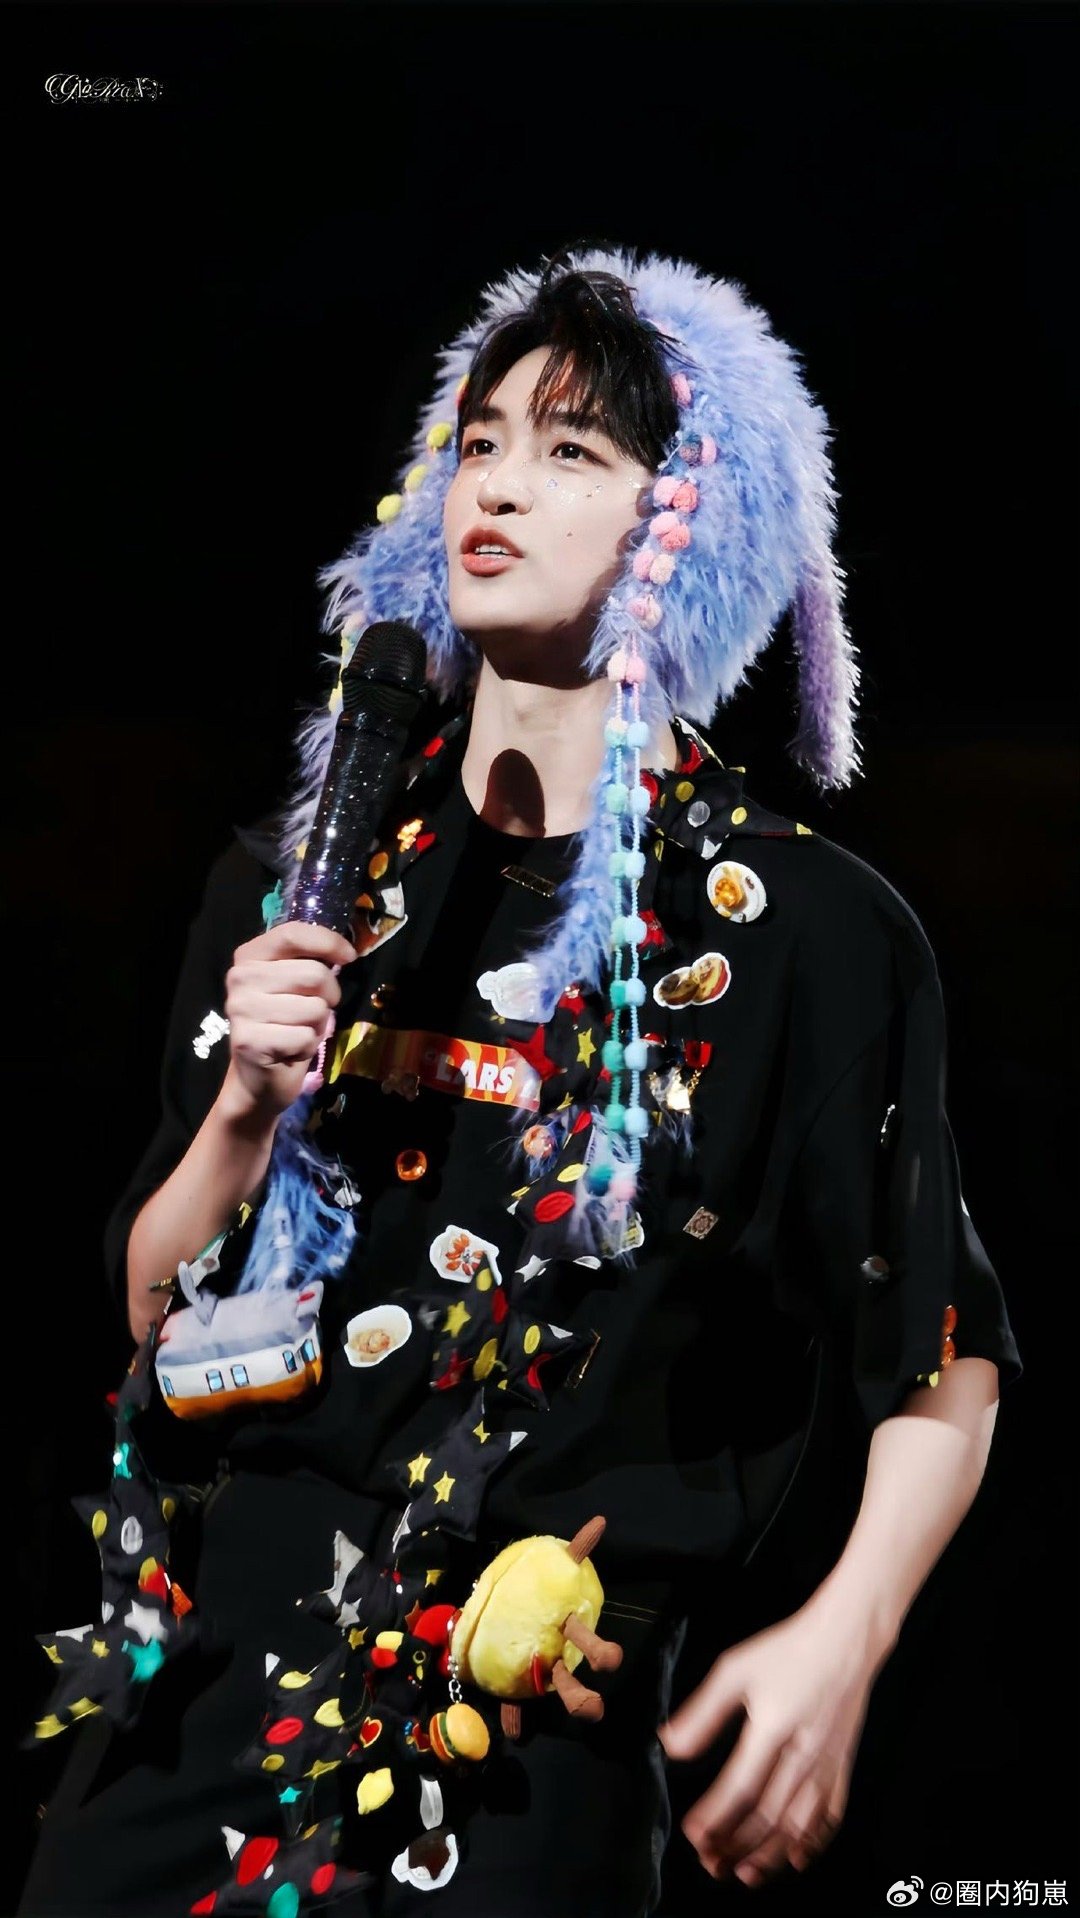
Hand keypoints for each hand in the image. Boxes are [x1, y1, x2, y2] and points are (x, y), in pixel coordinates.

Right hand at [224, 919, 356, 1118]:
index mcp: (249, 956)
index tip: (349, 956)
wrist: (258, 1077)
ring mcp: (241, 1010)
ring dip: (317, 1025)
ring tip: (298, 1031)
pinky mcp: (250, 1041)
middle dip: (329, 995)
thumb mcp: (293, 985)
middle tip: (316, 1010)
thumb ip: (309, 962)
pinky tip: (290, 1050)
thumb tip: (345, 952)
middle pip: (313, 974)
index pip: (292, 933)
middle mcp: (240, 978)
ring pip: (314, 1008)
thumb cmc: (284, 1024)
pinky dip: (308, 1046)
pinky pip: (306, 1037)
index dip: (328, 942)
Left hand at [658, 1603, 880, 1885]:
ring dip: (769, 1855)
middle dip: (736, 1844)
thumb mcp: (736, 1668)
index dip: (716, 1815)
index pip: (741, 1786)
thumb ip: (703, 1711)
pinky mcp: (843, 1767)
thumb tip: (670, 1745)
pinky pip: (830, 1816)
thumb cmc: (788, 1651)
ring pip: (799, 1825)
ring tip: (743, 1872)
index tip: (693, 1834)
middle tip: (710, 1861)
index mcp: (773, 1727)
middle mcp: (803, 1754)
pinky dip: (812, 1843)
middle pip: (769, 1815)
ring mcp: (827, 1765)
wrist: (845, 1640)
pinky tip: (794, 1857)